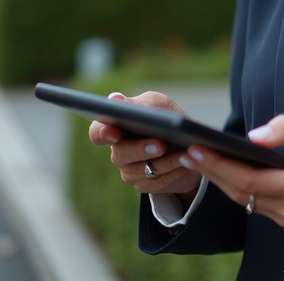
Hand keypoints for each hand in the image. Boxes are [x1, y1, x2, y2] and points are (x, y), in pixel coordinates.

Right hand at [88, 91, 202, 199]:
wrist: (186, 143)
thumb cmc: (166, 116)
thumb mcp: (157, 104)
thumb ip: (137, 104)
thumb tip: (114, 99)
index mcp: (115, 127)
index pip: (97, 132)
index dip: (102, 133)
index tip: (114, 131)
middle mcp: (118, 151)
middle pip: (121, 154)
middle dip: (141, 149)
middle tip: (160, 145)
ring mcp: (130, 171)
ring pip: (142, 170)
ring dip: (165, 162)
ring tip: (183, 154)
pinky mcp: (145, 185)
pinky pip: (158, 182)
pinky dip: (174, 171)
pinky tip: (186, 163)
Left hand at [178, 114, 283, 228]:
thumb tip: (256, 134)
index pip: (249, 179)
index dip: (220, 165)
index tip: (197, 149)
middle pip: (239, 192)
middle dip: (210, 171)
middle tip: (186, 151)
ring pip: (242, 199)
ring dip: (218, 179)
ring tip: (196, 158)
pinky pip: (252, 201)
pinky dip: (233, 185)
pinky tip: (220, 168)